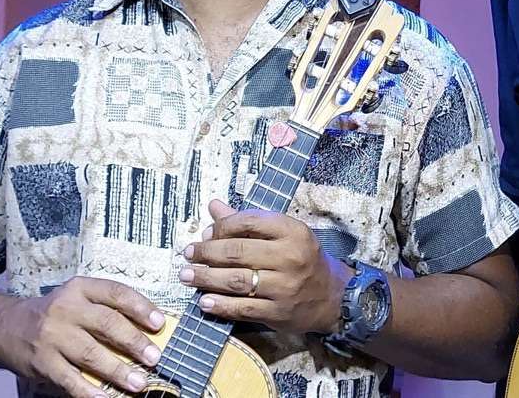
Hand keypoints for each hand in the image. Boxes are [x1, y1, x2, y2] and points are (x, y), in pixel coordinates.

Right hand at [0, 278, 163, 397]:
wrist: (5, 325)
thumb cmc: (56, 313)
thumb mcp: (79, 299)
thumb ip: (108, 309)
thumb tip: (150, 331)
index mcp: (81, 288)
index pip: (117, 293)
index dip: (142, 308)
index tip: (160, 323)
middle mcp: (66, 309)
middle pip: (107, 324)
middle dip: (134, 342)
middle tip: (155, 357)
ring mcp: (52, 336)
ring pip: (91, 353)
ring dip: (118, 370)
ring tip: (139, 382)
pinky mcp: (41, 361)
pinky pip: (69, 378)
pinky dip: (88, 390)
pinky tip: (105, 397)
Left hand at [182, 199, 347, 336]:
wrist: (332, 296)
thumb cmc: (303, 259)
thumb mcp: (284, 235)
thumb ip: (248, 222)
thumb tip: (213, 206)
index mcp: (293, 232)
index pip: (249, 222)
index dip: (221, 227)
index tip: (205, 234)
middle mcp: (291, 257)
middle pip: (238, 252)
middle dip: (206, 253)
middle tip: (187, 254)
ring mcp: (285, 286)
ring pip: (237, 281)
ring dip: (206, 278)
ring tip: (186, 276)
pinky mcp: (278, 312)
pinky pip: (243, 308)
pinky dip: (220, 305)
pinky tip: (204, 301)